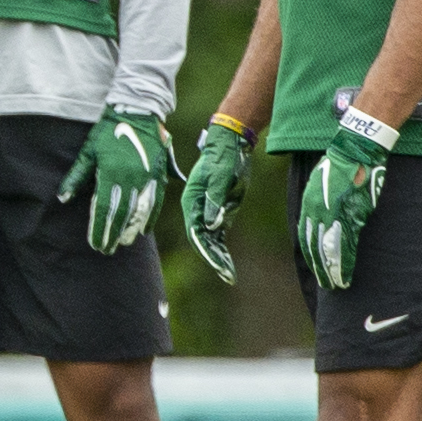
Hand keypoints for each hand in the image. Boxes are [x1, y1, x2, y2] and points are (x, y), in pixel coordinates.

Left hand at [55, 105, 173, 254]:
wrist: (138, 112)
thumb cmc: (108, 131)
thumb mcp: (88, 152)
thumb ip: (76, 176)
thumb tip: (61, 198)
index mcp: (112, 174)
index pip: (104, 210)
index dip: (100, 229)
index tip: (96, 244)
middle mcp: (131, 179)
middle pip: (122, 214)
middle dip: (113, 234)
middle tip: (107, 250)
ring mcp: (147, 178)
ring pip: (140, 211)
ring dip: (132, 229)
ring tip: (124, 242)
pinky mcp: (159, 174)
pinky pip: (156, 201)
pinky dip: (150, 216)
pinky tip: (145, 229)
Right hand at [177, 119, 250, 283]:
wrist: (229, 145)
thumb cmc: (223, 158)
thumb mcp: (220, 177)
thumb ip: (214, 200)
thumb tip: (210, 225)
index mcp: (192, 202)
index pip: (196, 232)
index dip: (206, 250)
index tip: (218, 264)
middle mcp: (196, 210)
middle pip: (202, 240)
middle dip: (213, 259)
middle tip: (227, 275)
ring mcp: (207, 211)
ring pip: (210, 240)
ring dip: (218, 257)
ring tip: (229, 275)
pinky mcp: (218, 211)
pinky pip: (218, 234)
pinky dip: (222, 248)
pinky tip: (227, 261)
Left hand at [296, 114, 391, 291]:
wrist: (355, 149)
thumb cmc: (341, 164)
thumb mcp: (320, 183)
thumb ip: (318, 202)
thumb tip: (321, 218)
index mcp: (309, 203)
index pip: (306, 236)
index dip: (311, 254)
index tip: (316, 268)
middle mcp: (317, 211)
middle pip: (315, 247)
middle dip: (321, 268)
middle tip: (327, 284)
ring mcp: (334, 214)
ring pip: (329, 250)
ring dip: (332, 270)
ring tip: (336, 285)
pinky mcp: (352, 214)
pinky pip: (346, 244)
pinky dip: (345, 261)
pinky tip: (346, 273)